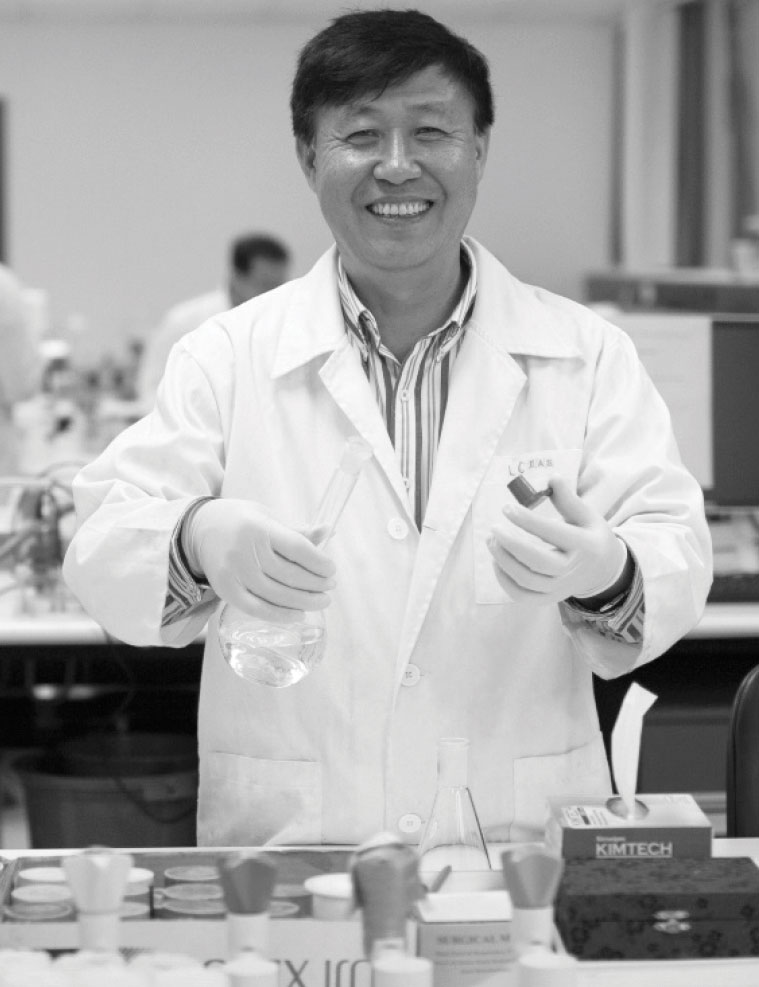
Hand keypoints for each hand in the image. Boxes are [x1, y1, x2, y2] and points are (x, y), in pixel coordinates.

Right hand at [183, 499, 335, 621]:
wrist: (198, 529)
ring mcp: (234, 573)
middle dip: (317, 584)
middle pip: (290, 575)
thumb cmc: (240, 521)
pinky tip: (298, 614)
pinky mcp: (226, 590)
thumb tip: (329, 531)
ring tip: (322, 602)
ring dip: (305, 602)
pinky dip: (280, 615)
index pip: (298, 548)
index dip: (319, 563)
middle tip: (331, 587)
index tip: (332, 570)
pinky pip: (257, 609)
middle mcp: (246, 551)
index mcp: (260, 528)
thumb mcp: (267, 517)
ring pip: (277, 595)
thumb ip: (297, 530)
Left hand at [486, 476, 626, 604]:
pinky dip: (504, 581)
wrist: (602, 571)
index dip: (528, 521)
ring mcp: (560, 588)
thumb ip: (568, 500)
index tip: (507, 508)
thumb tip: (552, 478)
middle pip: (538, 562)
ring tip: (492, 540)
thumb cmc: (590, 537)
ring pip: (526, 580)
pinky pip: (522, 595)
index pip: (553, 534)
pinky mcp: (548, 598)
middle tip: (494, 528)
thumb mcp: (587, 516)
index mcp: (584, 545)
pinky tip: (497, 562)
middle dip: (511, 545)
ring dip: (503, 560)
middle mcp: (572, 570)